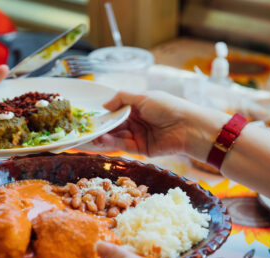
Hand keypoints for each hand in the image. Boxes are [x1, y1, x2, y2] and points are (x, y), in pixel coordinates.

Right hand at [94, 91, 229, 159]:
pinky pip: (123, 146)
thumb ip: (122, 98)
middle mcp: (136, 122)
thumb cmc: (168, 106)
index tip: (87, 117)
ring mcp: (138, 136)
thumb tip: (104, 105)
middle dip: (99, 128)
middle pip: (113, 126)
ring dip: (102, 137)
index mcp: (137, 107)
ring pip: (116, 137)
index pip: (115, 111)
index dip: (102, 115)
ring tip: (88, 136)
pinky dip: (111, 143)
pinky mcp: (141, 149)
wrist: (188, 126)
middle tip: (82, 130)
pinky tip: (101, 140)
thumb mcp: (143, 96)